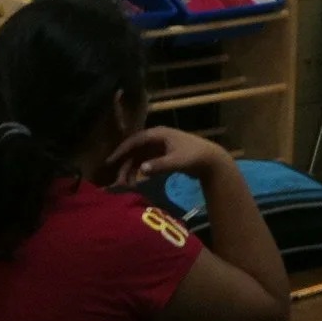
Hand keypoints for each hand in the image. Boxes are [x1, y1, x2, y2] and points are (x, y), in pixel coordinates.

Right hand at [106, 125, 233, 186]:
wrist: (211, 161)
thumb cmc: (194, 157)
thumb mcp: (177, 161)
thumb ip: (159, 165)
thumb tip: (141, 169)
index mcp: (159, 134)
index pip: (135, 140)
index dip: (121, 150)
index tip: (109, 162)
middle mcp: (157, 139)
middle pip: (135, 151)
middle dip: (125, 166)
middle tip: (118, 181)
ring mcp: (160, 148)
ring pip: (140, 158)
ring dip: (132, 171)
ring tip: (126, 185)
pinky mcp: (164, 156)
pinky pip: (147, 163)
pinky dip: (141, 172)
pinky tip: (136, 182)